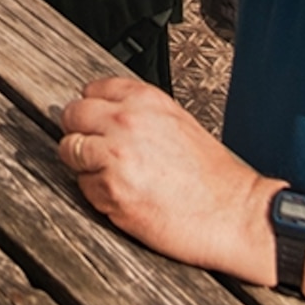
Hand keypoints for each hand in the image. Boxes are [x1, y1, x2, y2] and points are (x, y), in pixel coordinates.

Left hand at [57, 74, 275, 281]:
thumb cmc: (211, 174)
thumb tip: (99, 111)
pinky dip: (98, 195)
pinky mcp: (112, 190)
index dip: (92, 112)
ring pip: (70, 152)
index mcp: (142, 100)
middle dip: (80, 135)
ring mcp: (115, 155)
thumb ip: (136, 111)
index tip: (98, 126)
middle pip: (71, 117)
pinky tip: (127, 198)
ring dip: (85, 166)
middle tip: (99, 154)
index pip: (89, 91)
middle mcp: (125, 121)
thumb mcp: (175, 121)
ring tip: (116, 178)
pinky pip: (84, 188)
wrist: (235, 213)